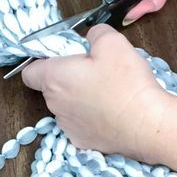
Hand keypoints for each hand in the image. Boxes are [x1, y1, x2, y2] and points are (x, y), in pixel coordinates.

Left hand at [22, 24, 168, 162]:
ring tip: (107, 95)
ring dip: (79, 100)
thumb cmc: (126, 82)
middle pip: (51, 88)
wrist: (147, 124)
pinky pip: (80, 125)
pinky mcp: (82, 142)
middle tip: (95, 73)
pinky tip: (109, 115)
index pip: (29, 72)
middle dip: (68, 79)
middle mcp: (54, 105)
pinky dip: (90, 120)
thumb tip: (90, 39)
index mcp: (55, 78)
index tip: (62, 60)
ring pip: (66, 107)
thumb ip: (94, 33)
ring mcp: (67, 126)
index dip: (42, 63)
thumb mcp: (112, 42)